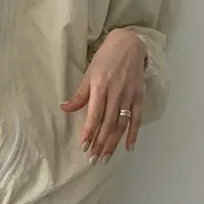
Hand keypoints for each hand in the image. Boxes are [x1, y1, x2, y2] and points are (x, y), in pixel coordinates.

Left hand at [63, 26, 145, 161]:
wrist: (129, 44)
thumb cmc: (105, 58)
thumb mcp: (89, 73)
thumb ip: (80, 94)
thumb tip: (64, 109)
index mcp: (100, 86)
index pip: (94, 114)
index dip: (89, 132)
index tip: (84, 147)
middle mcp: (115, 92)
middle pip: (108, 123)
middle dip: (100, 143)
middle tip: (93, 160)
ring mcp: (129, 95)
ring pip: (121, 124)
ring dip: (113, 142)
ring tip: (105, 157)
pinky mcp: (139, 96)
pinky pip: (136, 118)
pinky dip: (133, 133)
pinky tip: (128, 147)